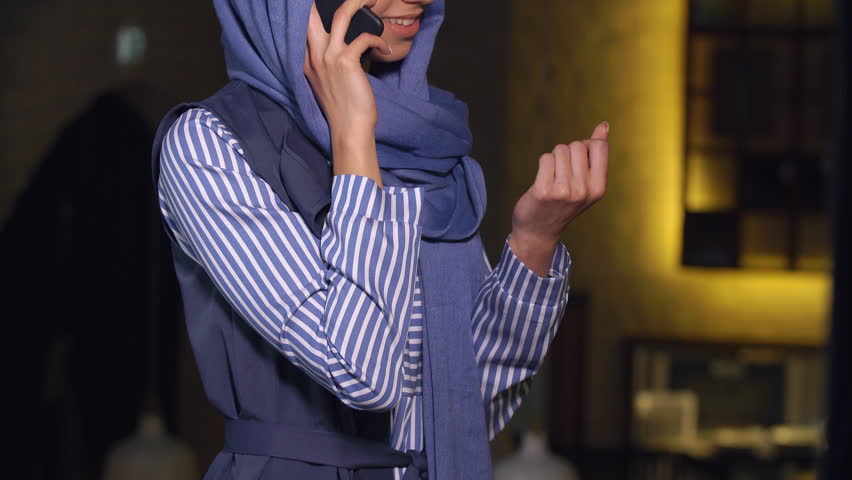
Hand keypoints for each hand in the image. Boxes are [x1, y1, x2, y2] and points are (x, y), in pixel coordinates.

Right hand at [305, 0, 391, 183]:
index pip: (302, 25)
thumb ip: (326, 62)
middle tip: (353, 1)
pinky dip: (378, 41)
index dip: (310, 12)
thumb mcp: (326, 82)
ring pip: (342, 15)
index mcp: (306, 61)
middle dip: (322, 3)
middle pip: (312, 14)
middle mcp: (314, 56)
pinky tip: (384, 50)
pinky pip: (365, 37)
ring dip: (357, 4)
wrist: (349, 130)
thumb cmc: (343, 108)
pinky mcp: (347, 62)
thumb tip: (344, 44)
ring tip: (369, 2)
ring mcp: (329, 57)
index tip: (321, 6)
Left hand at [509, 122, 609, 276]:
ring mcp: (564, 191)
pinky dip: (542, 165)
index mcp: (599, 188)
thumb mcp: (586, 182)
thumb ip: (596, 154)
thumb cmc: (562, 202)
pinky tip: (542, 181)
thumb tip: (604, 126)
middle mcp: (584, 191)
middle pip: (577, 145)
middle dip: (567, 153)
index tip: (577, 163)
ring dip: (553, 159)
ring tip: (552, 178)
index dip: (586, 146)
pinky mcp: (544, 190)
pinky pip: (545, 158)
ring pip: (560, 150)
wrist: (538, 230)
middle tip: (562, 174)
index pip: (598, 146)